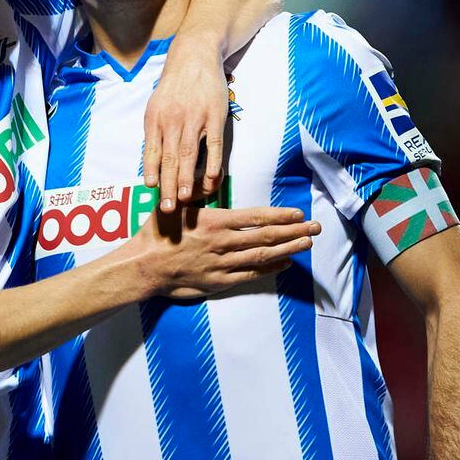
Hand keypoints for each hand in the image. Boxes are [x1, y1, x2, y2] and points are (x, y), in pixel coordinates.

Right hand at [128, 205, 319, 299]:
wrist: (144, 266)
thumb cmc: (156, 234)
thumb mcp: (176, 207)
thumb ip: (197, 196)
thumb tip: (209, 178)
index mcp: (215, 222)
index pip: (255, 218)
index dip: (280, 216)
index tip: (298, 213)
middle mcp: (223, 243)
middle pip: (266, 236)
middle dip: (294, 231)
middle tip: (315, 227)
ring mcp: (223, 264)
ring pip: (263, 256)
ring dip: (288, 249)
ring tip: (307, 243)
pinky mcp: (220, 281)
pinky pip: (250, 274)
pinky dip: (269, 268)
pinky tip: (284, 263)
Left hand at [142, 34, 225, 212]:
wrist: (194, 56)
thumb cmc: (174, 86)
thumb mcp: (155, 105)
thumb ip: (154, 132)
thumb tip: (151, 162)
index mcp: (155, 120)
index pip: (152, 152)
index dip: (152, 172)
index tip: (153, 191)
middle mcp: (172, 121)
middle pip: (170, 159)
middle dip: (168, 185)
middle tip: (168, 208)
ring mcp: (195, 119)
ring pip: (189, 154)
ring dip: (187, 179)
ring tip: (185, 199)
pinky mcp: (215, 116)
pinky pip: (213, 145)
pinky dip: (212, 163)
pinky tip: (210, 179)